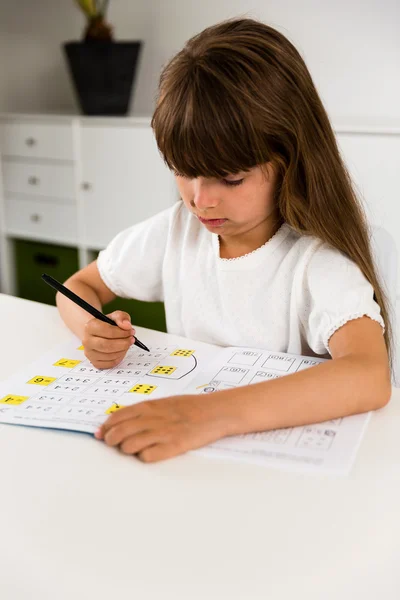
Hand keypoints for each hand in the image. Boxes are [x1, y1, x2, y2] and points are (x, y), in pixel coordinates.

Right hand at [82, 310, 135, 368]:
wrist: (99, 334)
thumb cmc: (107, 325)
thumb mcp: (115, 316)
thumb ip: (122, 317)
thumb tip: (127, 326)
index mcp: (90, 327)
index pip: (106, 330)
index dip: (121, 332)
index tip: (130, 332)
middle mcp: (87, 341)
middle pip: (107, 345)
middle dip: (123, 343)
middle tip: (131, 339)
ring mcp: (89, 353)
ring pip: (109, 355)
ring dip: (122, 350)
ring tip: (127, 344)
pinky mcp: (94, 362)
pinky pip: (110, 364)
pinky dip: (119, 358)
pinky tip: (121, 351)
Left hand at [95, 393, 233, 462]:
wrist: (215, 412)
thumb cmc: (191, 407)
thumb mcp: (165, 402)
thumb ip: (145, 411)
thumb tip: (123, 420)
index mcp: (150, 406)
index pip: (117, 417)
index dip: (105, 427)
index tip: (100, 433)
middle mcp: (152, 419)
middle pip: (118, 433)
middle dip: (110, 440)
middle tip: (112, 444)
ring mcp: (162, 433)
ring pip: (128, 446)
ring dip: (126, 450)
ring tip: (133, 449)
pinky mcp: (173, 447)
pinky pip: (147, 457)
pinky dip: (144, 457)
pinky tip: (150, 454)